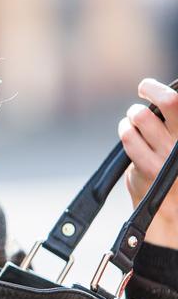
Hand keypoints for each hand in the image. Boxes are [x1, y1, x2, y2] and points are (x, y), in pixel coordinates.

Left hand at [118, 78, 177, 248]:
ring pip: (143, 117)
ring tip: (134, 117)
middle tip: (144, 88)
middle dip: (151, 89)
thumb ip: (173, 127)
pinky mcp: (149, 168)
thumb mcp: (176, 149)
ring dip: (134, 113)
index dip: (162, 90)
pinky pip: (130, 138)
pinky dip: (125, 130)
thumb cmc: (176, 175)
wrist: (174, 213)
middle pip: (170, 101)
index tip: (150, 86)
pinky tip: (127, 130)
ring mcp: (170, 156)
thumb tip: (160, 99)